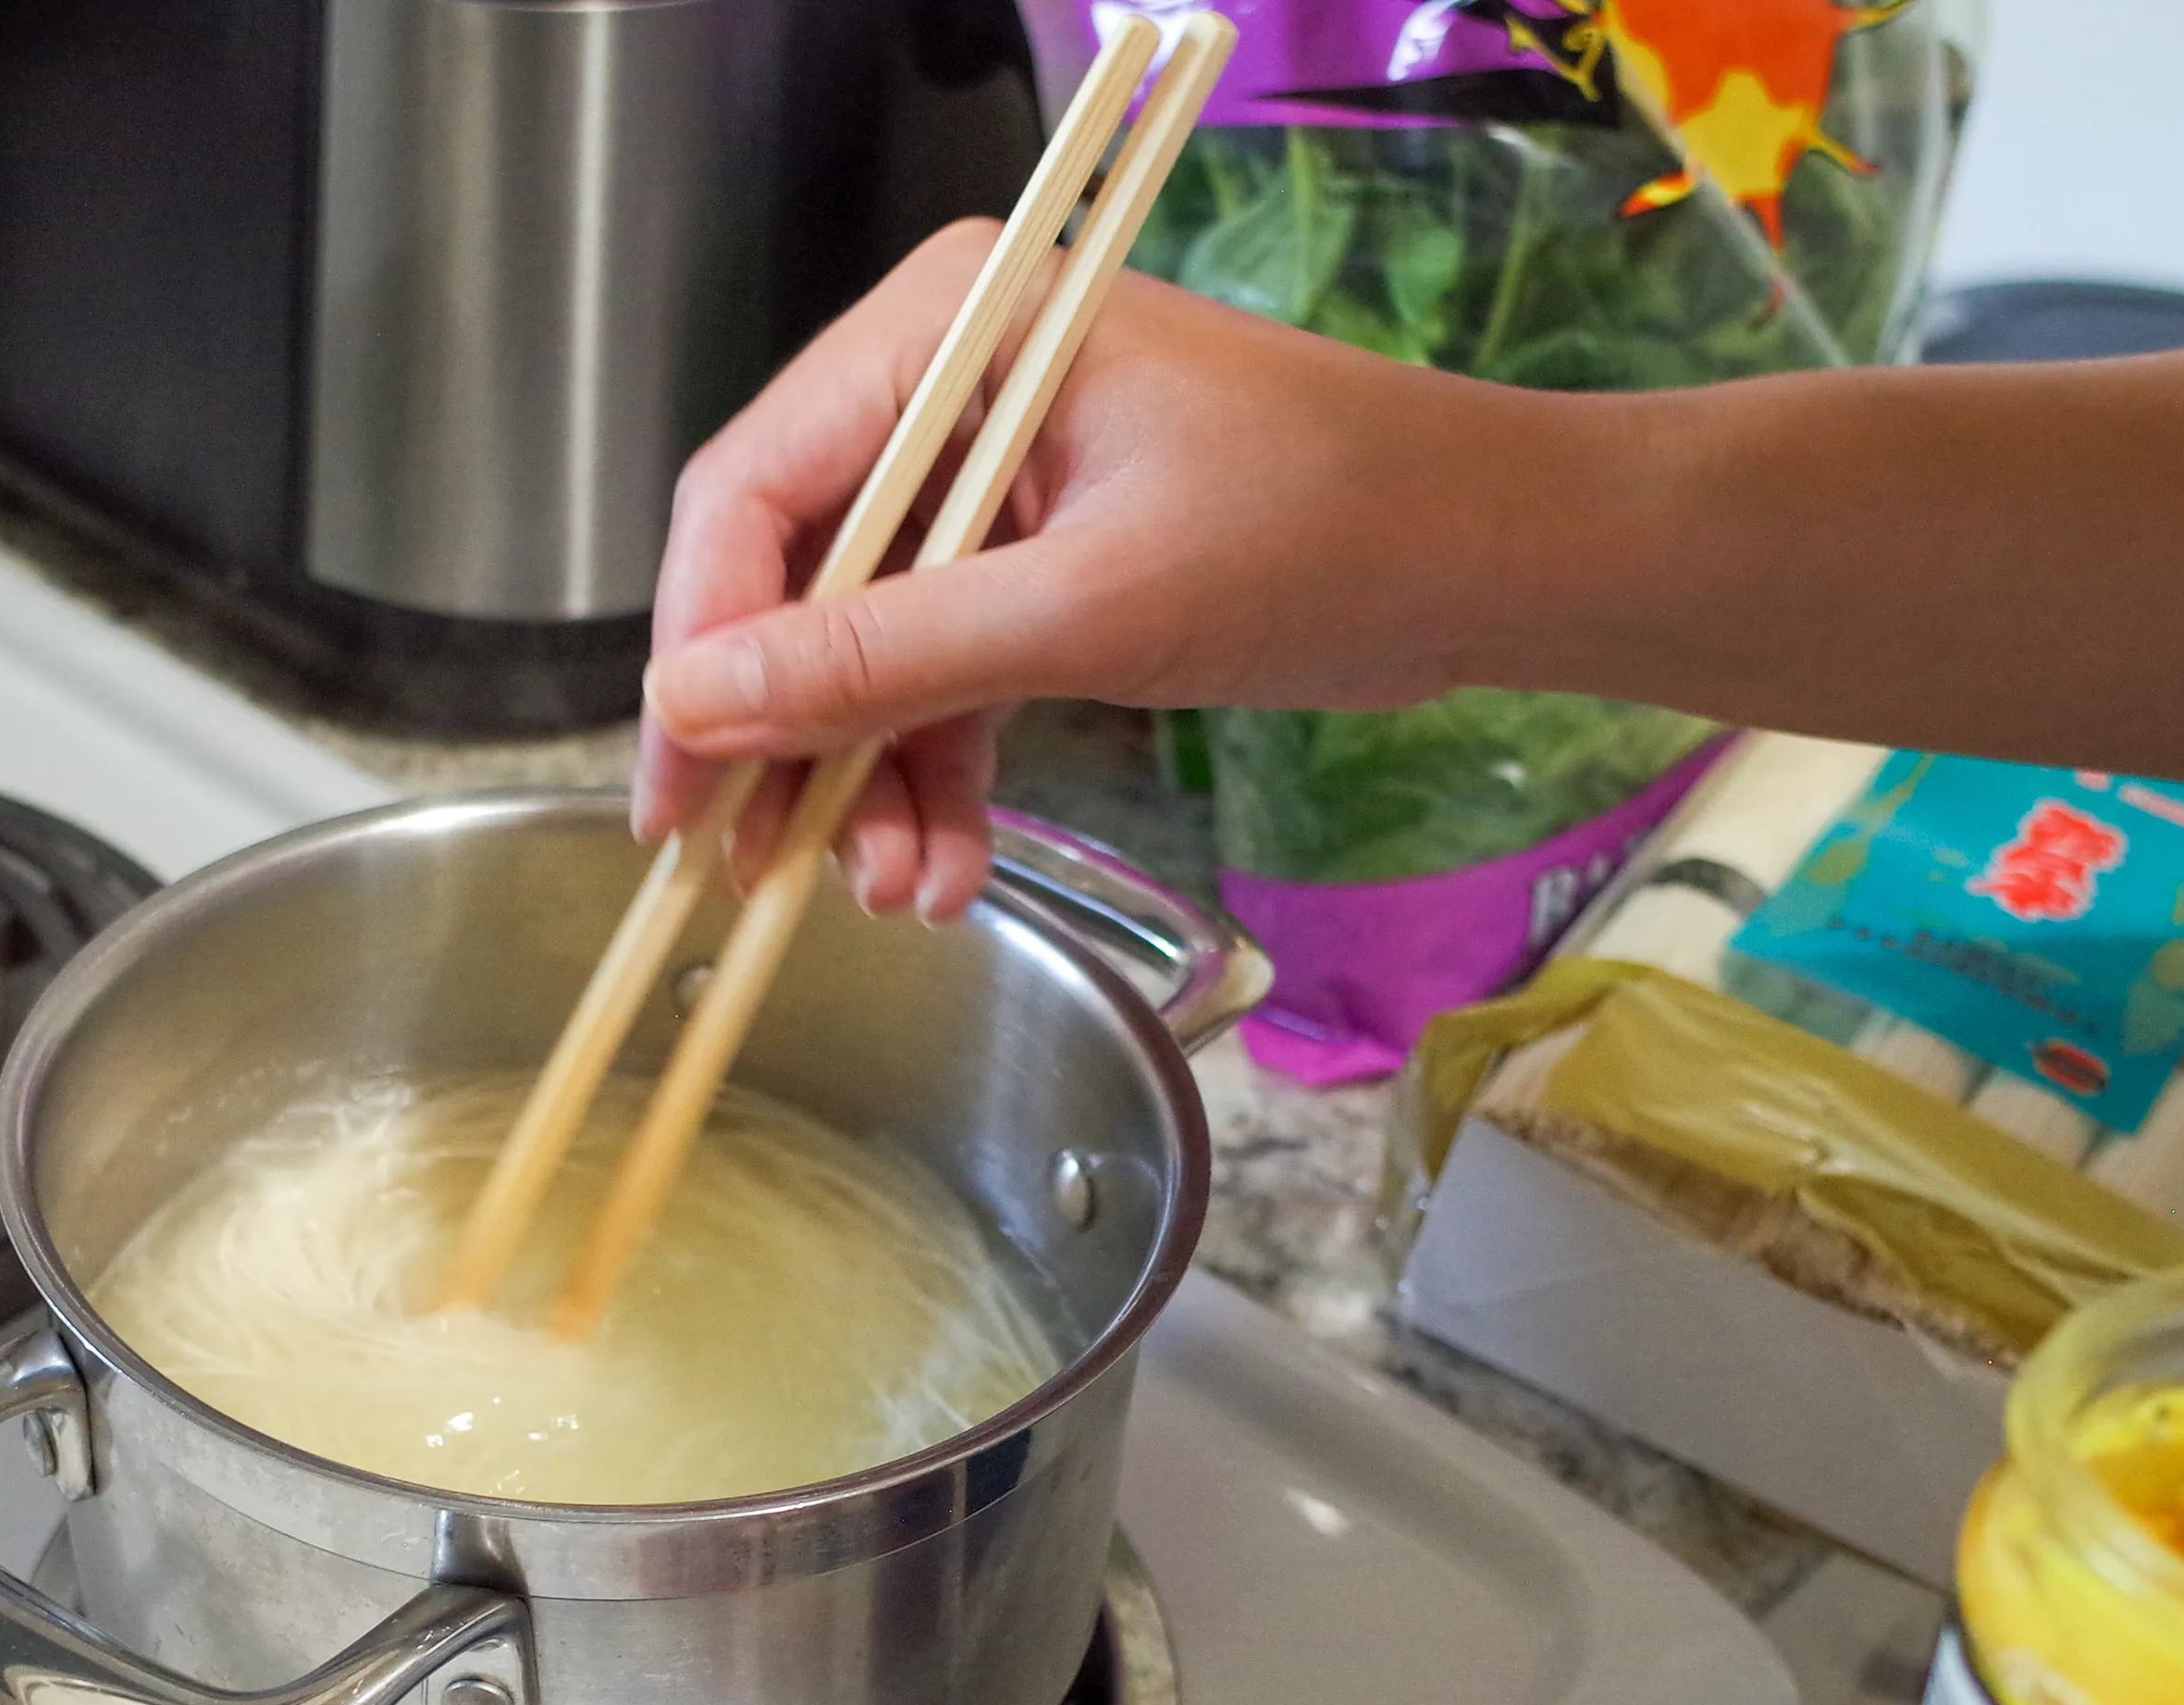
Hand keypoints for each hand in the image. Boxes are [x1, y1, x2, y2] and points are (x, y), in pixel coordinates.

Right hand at [634, 220, 1551, 915]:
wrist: (1503, 558)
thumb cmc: (1333, 535)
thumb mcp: (1087, 611)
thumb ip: (883, 660)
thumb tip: (699, 712)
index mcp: (950, 331)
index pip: (750, 490)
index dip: (699, 651)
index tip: (680, 790)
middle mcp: (947, 382)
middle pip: (789, 575)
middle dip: (785, 737)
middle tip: (750, 872)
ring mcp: (988, 471)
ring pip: (861, 644)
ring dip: (864, 779)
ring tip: (893, 894)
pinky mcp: (1035, 552)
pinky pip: (938, 670)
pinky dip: (933, 771)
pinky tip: (940, 868)